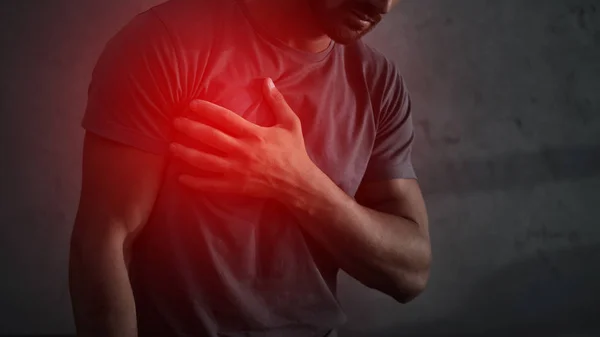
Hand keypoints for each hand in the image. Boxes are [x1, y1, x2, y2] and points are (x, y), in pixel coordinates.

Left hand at [170, 78, 320, 201]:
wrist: (297, 183)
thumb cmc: (293, 152)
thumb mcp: (290, 123)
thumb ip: (277, 102)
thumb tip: (266, 80)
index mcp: (253, 134)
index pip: (225, 119)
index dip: (207, 110)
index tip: (192, 104)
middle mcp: (242, 151)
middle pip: (210, 137)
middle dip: (190, 129)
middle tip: (175, 122)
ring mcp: (237, 170)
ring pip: (206, 161)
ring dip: (187, 154)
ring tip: (172, 147)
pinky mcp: (236, 186)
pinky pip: (211, 184)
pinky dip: (195, 182)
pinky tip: (181, 178)